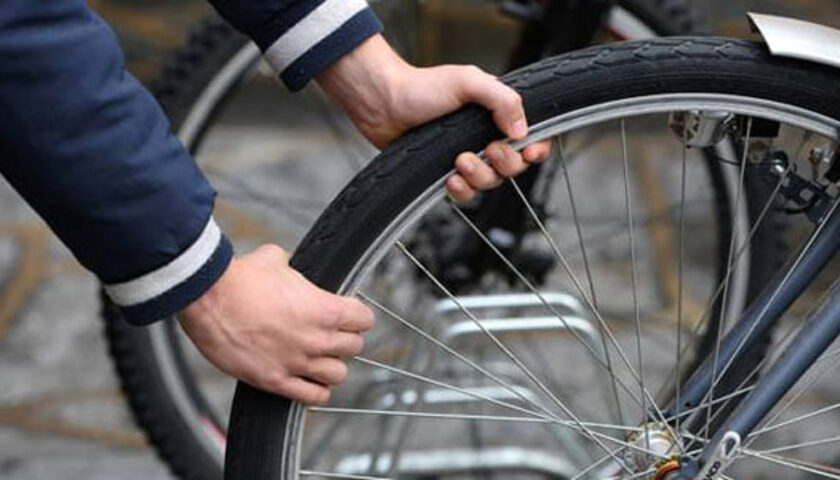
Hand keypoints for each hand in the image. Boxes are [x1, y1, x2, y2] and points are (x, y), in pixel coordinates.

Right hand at [178, 245, 373, 404]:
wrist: (206, 299)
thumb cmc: (239, 278)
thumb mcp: (276, 259)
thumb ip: (295, 268)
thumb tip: (294, 268)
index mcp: (323, 308)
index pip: (364, 319)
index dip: (358, 315)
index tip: (351, 315)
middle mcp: (315, 338)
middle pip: (354, 347)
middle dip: (347, 339)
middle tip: (334, 334)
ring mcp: (296, 362)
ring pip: (338, 374)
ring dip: (332, 365)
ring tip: (321, 358)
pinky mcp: (275, 381)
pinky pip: (312, 396)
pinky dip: (316, 390)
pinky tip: (309, 381)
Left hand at [317, 35, 550, 202]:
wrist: (383, 105)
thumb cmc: (422, 87)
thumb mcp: (468, 82)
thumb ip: (502, 99)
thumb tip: (521, 130)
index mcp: (498, 113)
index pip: (533, 136)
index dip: (536, 148)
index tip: (528, 152)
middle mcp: (485, 136)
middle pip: (515, 165)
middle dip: (505, 162)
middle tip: (488, 150)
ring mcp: (467, 156)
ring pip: (491, 182)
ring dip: (479, 176)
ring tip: (459, 161)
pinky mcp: (447, 172)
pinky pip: (467, 193)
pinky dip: (461, 190)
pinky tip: (448, 179)